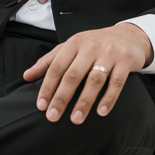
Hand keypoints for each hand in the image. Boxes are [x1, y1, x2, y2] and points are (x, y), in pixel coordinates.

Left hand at [23, 24, 152, 123]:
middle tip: (53, 117)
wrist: (128, 35)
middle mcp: (91, 47)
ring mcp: (109, 53)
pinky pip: (116, 82)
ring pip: (94, 79)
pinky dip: (109, 98)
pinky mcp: (125, 61)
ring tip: (75, 119)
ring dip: (84, 101)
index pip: (57, 67)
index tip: (41, 106)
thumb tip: (26, 76)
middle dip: (62, 97)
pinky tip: (101, 112)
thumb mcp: (71, 48)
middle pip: (73, 74)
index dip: (47, 87)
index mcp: (74, 43)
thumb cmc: (95, 44)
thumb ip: (49, 61)